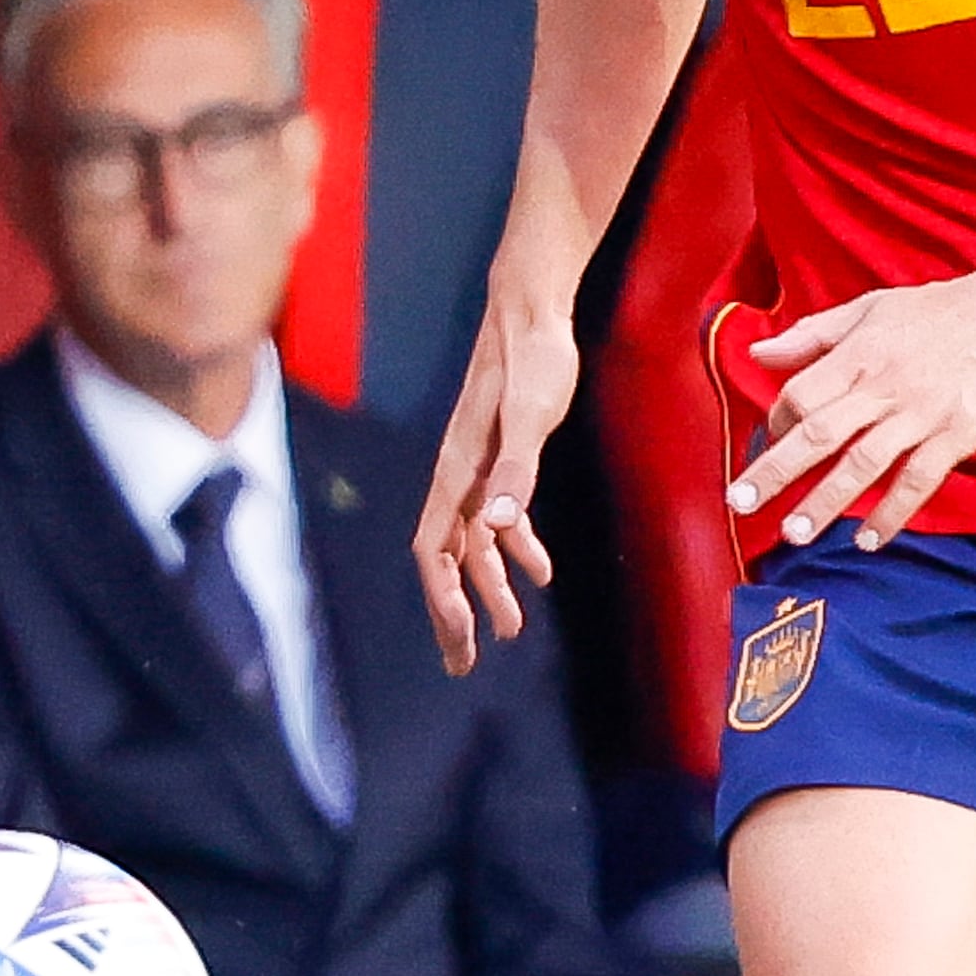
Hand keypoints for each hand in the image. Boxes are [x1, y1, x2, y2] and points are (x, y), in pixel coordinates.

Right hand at [414, 277, 581, 673]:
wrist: (532, 311)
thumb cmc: (531, 357)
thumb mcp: (531, 413)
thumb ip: (516, 470)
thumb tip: (496, 525)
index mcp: (459, 470)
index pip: (434, 549)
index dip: (442, 598)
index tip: (460, 639)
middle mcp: (460, 476)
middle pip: (445, 560)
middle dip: (453, 613)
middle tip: (465, 664)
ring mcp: (479, 470)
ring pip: (473, 544)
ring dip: (488, 588)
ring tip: (509, 630)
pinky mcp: (502, 459)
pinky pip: (499, 518)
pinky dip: (516, 549)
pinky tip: (541, 573)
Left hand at [726, 269, 975, 554]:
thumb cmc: (942, 308)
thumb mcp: (871, 308)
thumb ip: (813, 334)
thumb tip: (759, 352)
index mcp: (859, 353)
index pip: (801, 395)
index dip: (778, 423)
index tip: (772, 442)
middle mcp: (883, 386)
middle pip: (818, 434)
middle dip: (775, 471)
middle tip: (741, 504)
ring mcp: (921, 413)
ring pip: (862, 464)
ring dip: (825, 501)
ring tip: (796, 532)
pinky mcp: (957, 434)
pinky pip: (917, 480)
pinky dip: (891, 512)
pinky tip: (869, 538)